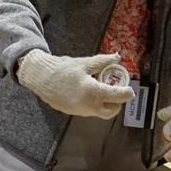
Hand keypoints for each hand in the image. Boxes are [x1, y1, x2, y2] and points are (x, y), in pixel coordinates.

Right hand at [16, 50, 133, 118]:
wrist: (40, 78)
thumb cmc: (62, 69)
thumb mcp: (84, 63)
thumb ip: (103, 62)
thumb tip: (117, 57)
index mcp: (93, 92)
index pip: (118, 97)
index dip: (127, 93)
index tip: (129, 89)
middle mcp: (89, 106)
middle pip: (112, 111)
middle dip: (117, 102)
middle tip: (115, 90)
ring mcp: (80, 111)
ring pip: (100, 111)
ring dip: (104, 103)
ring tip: (98, 87)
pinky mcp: (73, 112)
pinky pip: (89, 110)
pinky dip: (93, 103)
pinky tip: (86, 91)